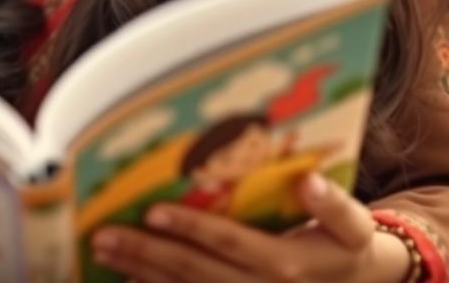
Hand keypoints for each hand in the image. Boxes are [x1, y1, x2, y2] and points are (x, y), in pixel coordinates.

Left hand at [91, 173, 412, 282]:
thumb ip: (332, 204)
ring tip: (102, 251)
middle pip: (198, 274)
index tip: (154, 210)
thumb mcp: (350, 224)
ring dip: (140, 273)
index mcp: (288, 264)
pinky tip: (125, 278)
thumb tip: (309, 179)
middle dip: (148, 254)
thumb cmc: (344, 244)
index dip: (193, 229)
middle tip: (103, 234)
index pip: (233, 245)